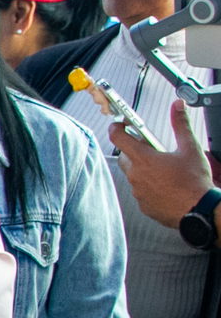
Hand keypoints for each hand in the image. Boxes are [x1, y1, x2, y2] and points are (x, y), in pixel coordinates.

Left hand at [112, 100, 214, 228]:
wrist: (199, 210)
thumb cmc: (195, 182)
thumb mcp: (190, 148)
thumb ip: (181, 125)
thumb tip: (177, 107)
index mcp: (144, 159)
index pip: (118, 137)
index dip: (116, 127)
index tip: (120, 124)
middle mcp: (136, 175)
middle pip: (125, 156)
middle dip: (134, 149)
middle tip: (152, 149)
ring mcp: (138, 192)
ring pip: (133, 175)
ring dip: (143, 169)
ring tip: (163, 168)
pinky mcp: (143, 205)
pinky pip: (140, 191)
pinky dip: (148, 185)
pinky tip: (164, 184)